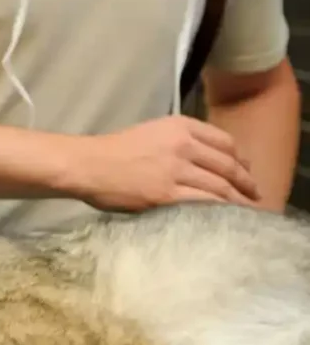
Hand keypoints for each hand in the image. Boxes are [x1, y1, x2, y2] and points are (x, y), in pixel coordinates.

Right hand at [68, 115, 259, 210]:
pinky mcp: (166, 194)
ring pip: (220, 185)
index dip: (241, 159)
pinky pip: (204, 202)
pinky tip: (227, 217)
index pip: (224, 142)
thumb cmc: (112, 152)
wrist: (87, 165)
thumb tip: (199, 160)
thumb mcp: (150, 132)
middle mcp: (184, 144)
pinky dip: (220, 210)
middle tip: (256, 195)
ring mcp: (176, 169)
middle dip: (246, 182)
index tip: (246, 172)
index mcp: (180, 126)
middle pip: (228, 165)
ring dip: (238, 199)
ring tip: (248, 211)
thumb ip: (177, 141)